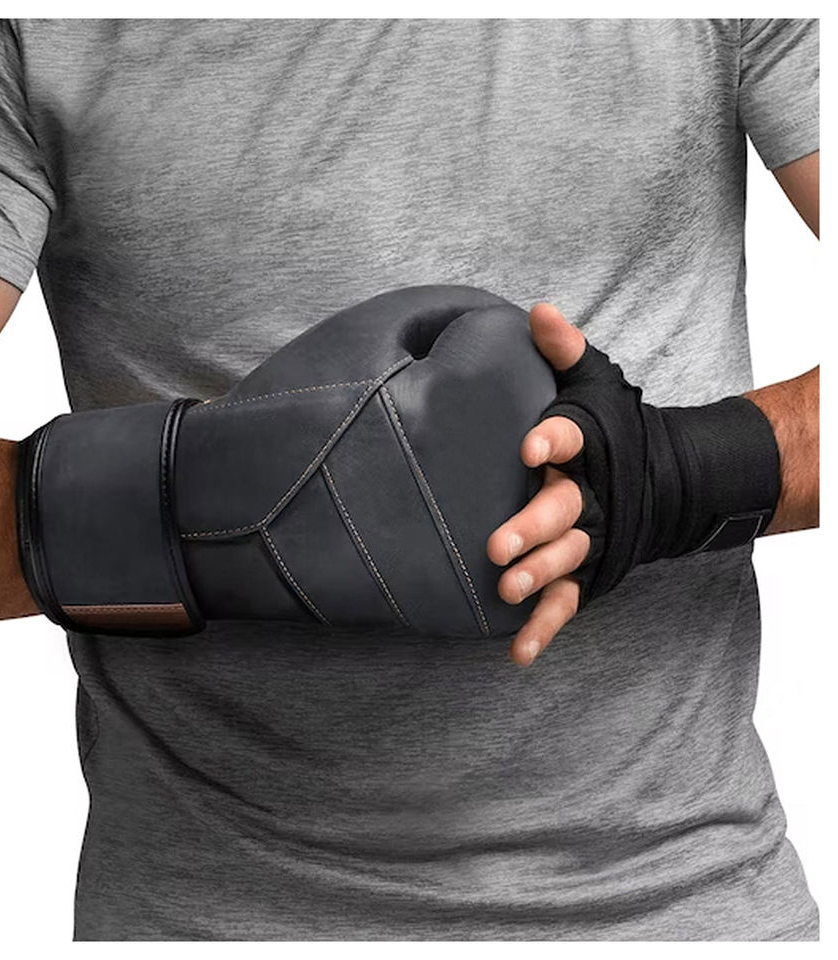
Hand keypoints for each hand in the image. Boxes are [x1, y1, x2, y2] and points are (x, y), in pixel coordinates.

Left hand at [486, 302, 589, 666]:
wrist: (658, 478)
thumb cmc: (613, 427)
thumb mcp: (592, 383)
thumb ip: (564, 351)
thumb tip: (539, 310)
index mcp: (585, 449)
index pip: (572, 438)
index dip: (554, 439)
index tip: (532, 443)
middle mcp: (588, 496)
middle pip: (563, 513)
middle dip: (532, 529)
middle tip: (498, 545)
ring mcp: (589, 538)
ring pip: (565, 561)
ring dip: (537, 576)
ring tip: (507, 591)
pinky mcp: (586, 572)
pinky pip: (566, 602)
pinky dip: (546, 627)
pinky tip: (519, 652)